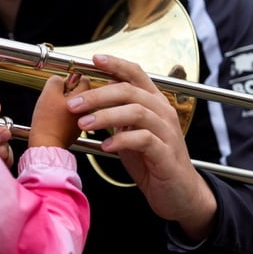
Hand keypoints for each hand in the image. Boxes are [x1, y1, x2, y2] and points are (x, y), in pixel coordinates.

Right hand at [29, 74, 89, 148]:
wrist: (47, 145)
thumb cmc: (48, 122)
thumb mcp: (49, 94)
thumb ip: (56, 80)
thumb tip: (59, 79)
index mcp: (84, 98)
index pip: (84, 79)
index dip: (71, 78)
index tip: (61, 84)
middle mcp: (87, 109)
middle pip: (80, 92)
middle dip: (67, 91)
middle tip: (55, 96)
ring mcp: (82, 120)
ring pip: (75, 104)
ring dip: (65, 103)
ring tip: (53, 108)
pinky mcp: (75, 130)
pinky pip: (71, 116)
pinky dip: (63, 114)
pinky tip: (54, 118)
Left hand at [67, 54, 216, 241]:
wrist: (179, 194)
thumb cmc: (153, 161)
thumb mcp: (132, 132)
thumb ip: (119, 112)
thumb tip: (99, 91)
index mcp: (154, 103)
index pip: (136, 73)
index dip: (116, 64)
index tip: (93, 59)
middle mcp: (163, 112)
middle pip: (130, 91)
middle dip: (98, 95)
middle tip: (73, 105)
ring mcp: (167, 132)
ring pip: (137, 112)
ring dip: (106, 116)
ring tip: (83, 124)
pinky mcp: (167, 154)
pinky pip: (144, 139)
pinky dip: (122, 140)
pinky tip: (106, 145)